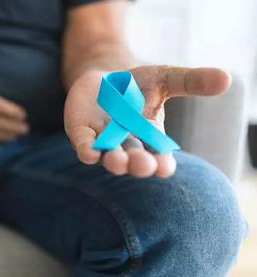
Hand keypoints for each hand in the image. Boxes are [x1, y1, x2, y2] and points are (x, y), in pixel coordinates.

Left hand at [64, 66, 230, 177]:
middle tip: (142, 166)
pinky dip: (87, 150)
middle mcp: (126, 143)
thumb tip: (226, 79)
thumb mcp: (165, 79)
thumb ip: (191, 82)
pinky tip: (89, 154)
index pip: (159, 156)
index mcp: (149, 136)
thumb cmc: (137, 84)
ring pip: (109, 156)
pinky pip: (84, 144)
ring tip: (118, 162)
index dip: (161, 163)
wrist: (104, 78)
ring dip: (113, 160)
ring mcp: (103, 140)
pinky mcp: (82, 132)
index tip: (163, 168)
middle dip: (138, 164)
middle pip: (133, 159)